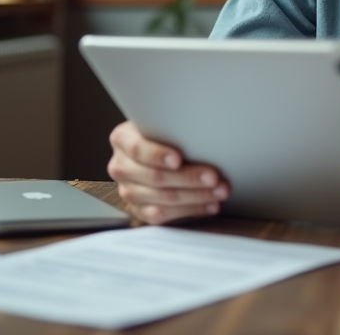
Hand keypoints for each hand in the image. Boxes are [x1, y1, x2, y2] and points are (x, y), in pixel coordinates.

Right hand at [107, 120, 229, 224]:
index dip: (158, 156)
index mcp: (122, 139)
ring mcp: (127, 190)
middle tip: (214, 177)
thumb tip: (204, 131)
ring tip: (219, 191)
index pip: (138, 149)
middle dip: (188, 178)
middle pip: (154, 177)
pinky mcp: (139, 210)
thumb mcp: (163, 123)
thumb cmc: (164, 133)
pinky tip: (209, 205)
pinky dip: (191, 210)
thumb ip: (174, 128)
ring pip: (162, 199)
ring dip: (196, 196)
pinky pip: (164, 215)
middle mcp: (120, 166)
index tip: (178, 159)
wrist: (153, 151)